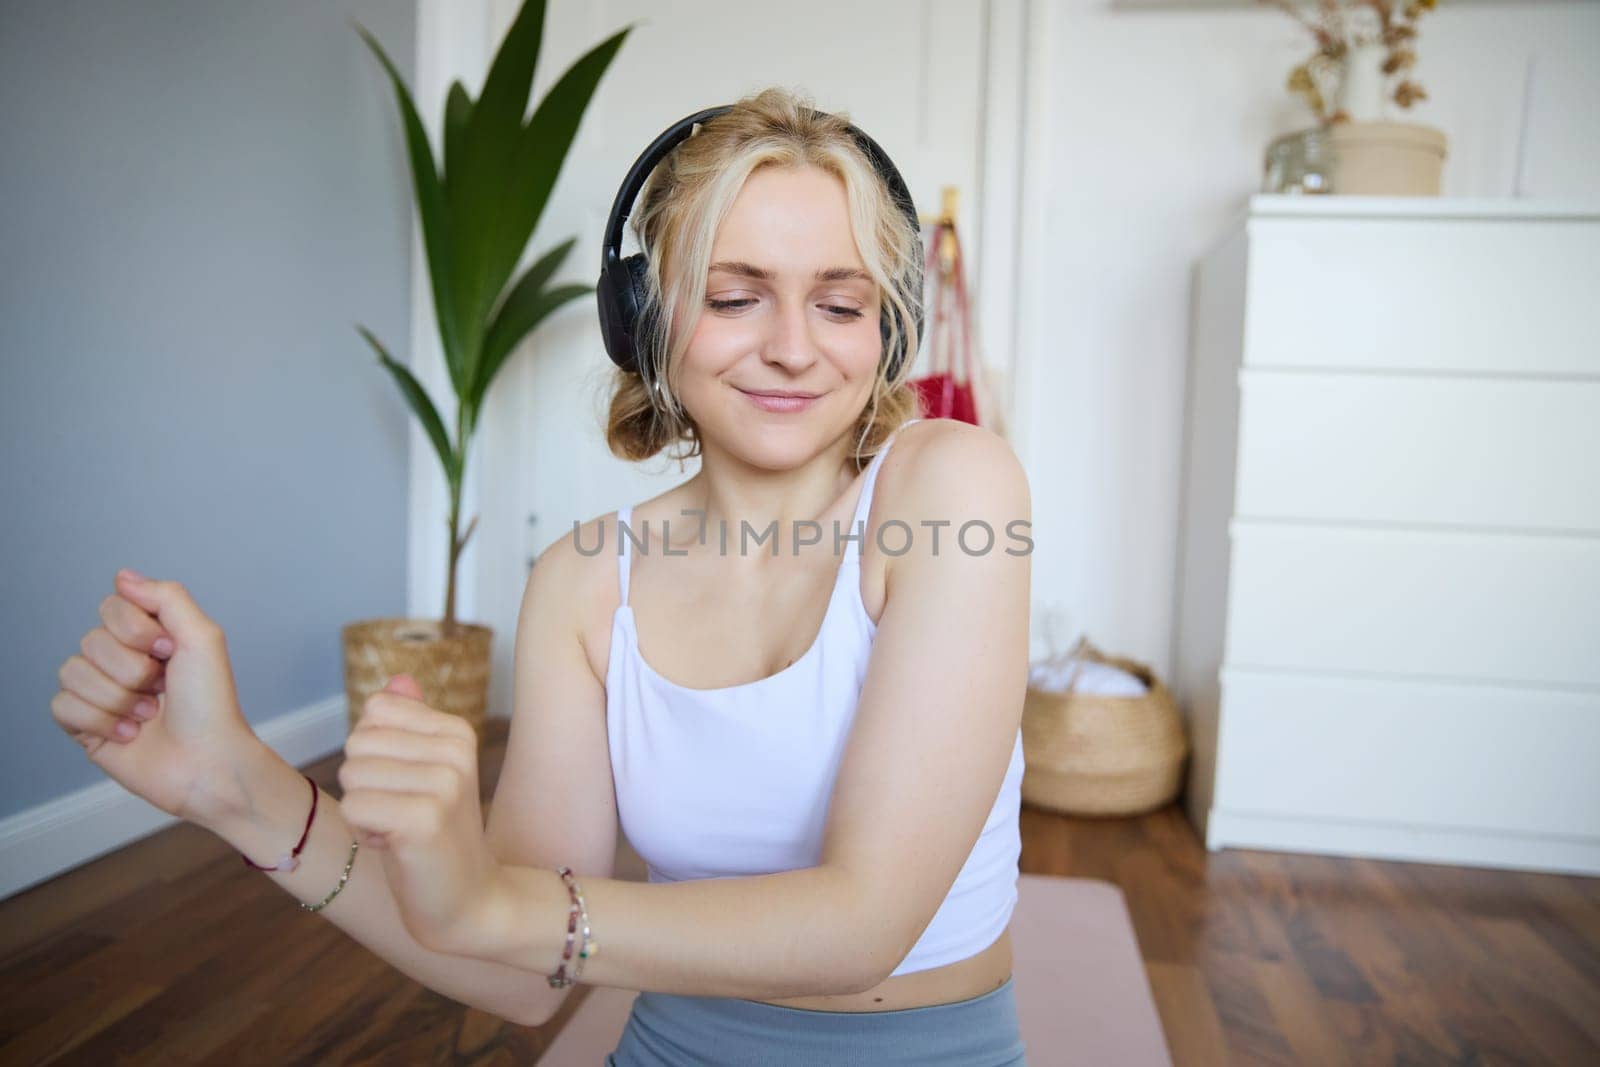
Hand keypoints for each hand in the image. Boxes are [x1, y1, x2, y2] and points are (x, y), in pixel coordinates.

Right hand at [50, 570, 263, 823]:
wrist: (206, 760)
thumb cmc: (211, 704)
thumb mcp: (202, 637)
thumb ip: (167, 597)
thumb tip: (122, 577)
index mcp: (147, 636)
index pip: (111, 606)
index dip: (136, 630)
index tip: (168, 649)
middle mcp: (120, 660)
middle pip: (91, 640)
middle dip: (132, 670)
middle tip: (162, 688)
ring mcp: (100, 693)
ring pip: (73, 673)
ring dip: (119, 698)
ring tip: (149, 715)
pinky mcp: (84, 726)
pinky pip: (62, 706)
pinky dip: (100, 721)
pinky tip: (130, 734)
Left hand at [339, 675, 507, 955]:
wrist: (470, 901)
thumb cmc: (435, 836)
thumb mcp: (423, 772)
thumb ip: (409, 724)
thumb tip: (396, 681)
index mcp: (456, 731)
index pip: (374, 711)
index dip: (373, 754)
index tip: (405, 786)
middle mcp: (456, 749)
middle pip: (357, 743)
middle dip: (365, 785)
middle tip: (402, 814)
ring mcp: (444, 783)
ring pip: (352, 775)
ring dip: (365, 811)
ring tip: (402, 831)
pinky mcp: (425, 819)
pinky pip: (354, 807)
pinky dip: (365, 834)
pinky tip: (398, 847)